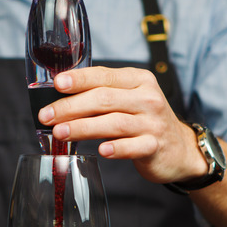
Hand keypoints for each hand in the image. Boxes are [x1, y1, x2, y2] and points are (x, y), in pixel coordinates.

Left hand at [38, 66, 208, 183]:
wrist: (179, 148)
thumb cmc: (145, 120)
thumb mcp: (129, 98)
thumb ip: (102, 94)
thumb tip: (60, 96)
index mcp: (139, 80)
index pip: (104, 76)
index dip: (79, 79)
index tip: (57, 84)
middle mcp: (148, 98)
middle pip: (104, 99)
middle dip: (70, 107)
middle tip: (46, 116)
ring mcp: (153, 123)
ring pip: (113, 123)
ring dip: (83, 127)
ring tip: (60, 133)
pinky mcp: (155, 146)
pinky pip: (133, 147)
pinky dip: (116, 148)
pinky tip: (101, 151)